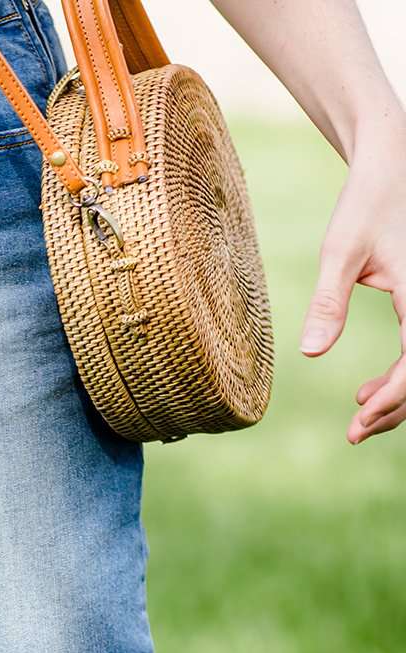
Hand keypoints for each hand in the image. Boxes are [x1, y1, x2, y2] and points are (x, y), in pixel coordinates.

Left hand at [299, 127, 405, 443]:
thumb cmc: (366, 202)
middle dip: (395, 409)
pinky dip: (401, 377)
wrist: (391, 164)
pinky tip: (368, 392)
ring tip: (358, 418)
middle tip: (354, 432)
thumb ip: (327, 300)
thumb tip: (310, 352)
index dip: (393, 396)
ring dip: (398, 399)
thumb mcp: (340, 250)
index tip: (359, 419)